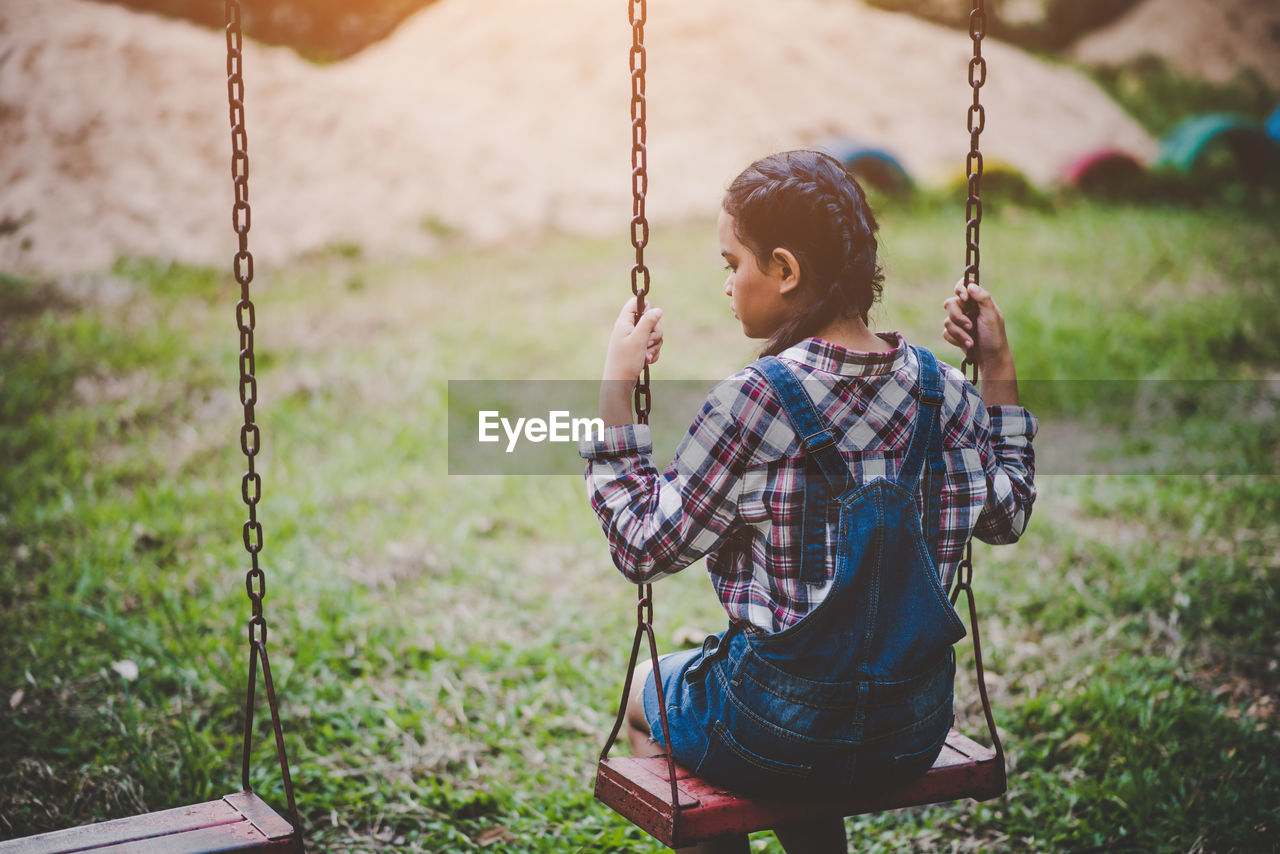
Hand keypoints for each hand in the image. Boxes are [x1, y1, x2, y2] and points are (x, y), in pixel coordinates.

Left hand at [603, 296, 663, 383]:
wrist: (618, 384)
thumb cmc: (626, 361)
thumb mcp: (639, 339)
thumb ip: (648, 322)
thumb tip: (658, 309)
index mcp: (624, 322)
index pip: (636, 303)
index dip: (647, 308)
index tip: (649, 321)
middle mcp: (628, 329)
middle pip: (649, 319)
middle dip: (654, 332)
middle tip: (648, 343)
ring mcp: (632, 340)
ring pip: (653, 334)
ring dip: (654, 346)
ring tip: (646, 356)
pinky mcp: (637, 350)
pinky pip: (651, 346)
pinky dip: (652, 353)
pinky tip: (647, 361)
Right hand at [942, 279, 1018, 404]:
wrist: (991, 358)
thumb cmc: (994, 336)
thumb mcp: (992, 316)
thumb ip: (983, 298)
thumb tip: (971, 285)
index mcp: (978, 301)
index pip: (964, 286)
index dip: (960, 289)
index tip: (964, 298)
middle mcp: (967, 309)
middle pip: (950, 304)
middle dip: (958, 317)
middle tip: (970, 326)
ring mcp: (960, 321)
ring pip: (947, 321)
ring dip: (959, 332)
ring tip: (971, 341)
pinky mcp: (955, 334)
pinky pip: (946, 333)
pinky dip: (956, 340)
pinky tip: (968, 345)